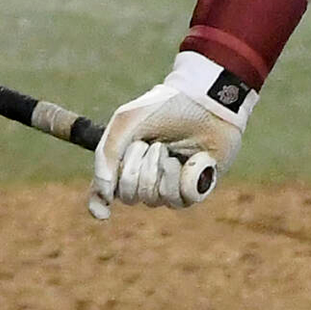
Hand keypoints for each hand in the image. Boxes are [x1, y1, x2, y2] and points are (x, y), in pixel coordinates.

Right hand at [87, 52, 252, 221]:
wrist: (208, 103)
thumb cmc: (167, 108)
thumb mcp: (126, 121)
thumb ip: (106, 155)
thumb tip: (104, 199)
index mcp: (125, 160)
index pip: (106, 190)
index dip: (102, 199)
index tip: (106, 206)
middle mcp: (146, 177)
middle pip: (128, 196)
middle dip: (136, 169)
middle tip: (153, 145)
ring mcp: (171, 185)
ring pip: (153, 199)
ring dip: (160, 170)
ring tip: (171, 150)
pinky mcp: (195, 189)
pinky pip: (179, 199)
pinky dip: (184, 177)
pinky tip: (195, 158)